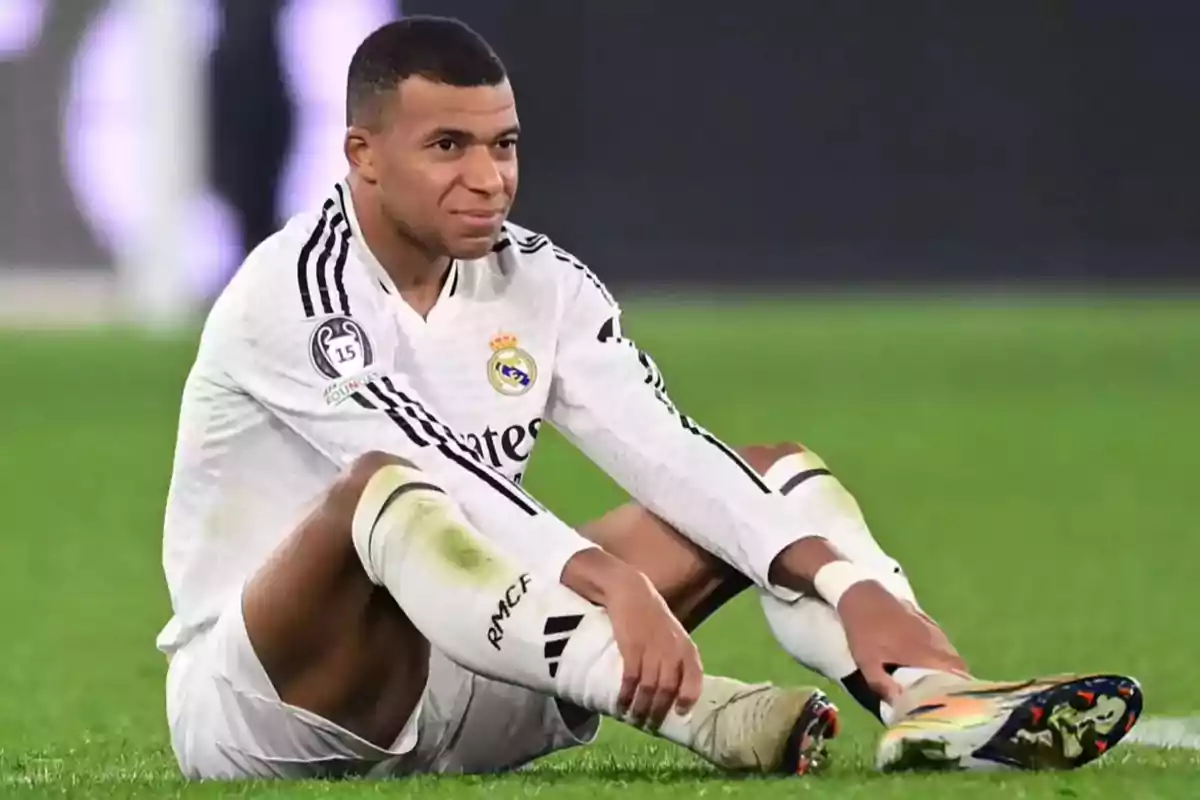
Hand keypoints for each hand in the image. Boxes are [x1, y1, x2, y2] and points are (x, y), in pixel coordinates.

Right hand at [603, 568, 703, 729]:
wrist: (631, 591)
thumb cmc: (653, 616)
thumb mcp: (674, 635)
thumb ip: (677, 659)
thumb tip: (676, 691)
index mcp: (687, 648)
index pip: (695, 680)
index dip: (687, 700)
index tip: (678, 714)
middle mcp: (673, 651)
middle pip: (668, 690)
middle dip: (659, 711)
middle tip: (650, 725)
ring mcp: (652, 649)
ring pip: (649, 688)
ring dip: (641, 708)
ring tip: (635, 719)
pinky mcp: (632, 647)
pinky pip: (630, 678)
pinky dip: (626, 695)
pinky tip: (620, 704)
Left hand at [836, 580, 967, 703]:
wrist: (861, 596)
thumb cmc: (864, 631)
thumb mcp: (867, 661)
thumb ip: (882, 684)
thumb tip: (899, 706)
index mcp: (923, 652)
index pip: (956, 668)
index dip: (961, 683)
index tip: (956, 697)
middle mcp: (933, 640)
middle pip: (955, 661)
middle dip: (953, 676)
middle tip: (941, 691)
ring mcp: (929, 628)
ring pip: (947, 649)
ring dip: (945, 663)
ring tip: (933, 678)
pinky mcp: (923, 620)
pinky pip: (938, 639)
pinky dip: (937, 650)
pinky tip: (923, 657)